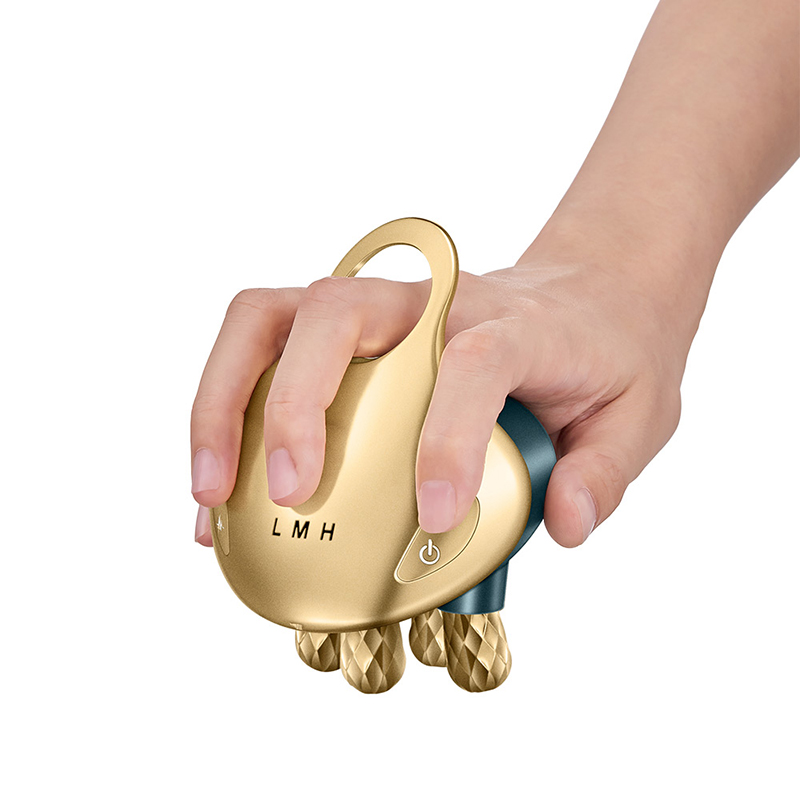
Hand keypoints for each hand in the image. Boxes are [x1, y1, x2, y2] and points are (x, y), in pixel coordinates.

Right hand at [191, 238, 687, 548]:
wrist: (591, 290)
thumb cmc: (609, 350)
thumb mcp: (640, 416)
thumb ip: (604, 473)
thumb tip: (561, 526)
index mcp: (514, 325)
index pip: (468, 363)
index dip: (445, 440)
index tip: (434, 521)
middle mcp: (431, 303)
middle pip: (330, 313)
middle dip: (291, 405)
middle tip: (286, 497)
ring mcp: (380, 308)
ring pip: (269, 316)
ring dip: (224, 398)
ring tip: (212, 491)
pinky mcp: (348, 325)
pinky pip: (263, 342)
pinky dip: (225, 403)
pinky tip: (223, 480)